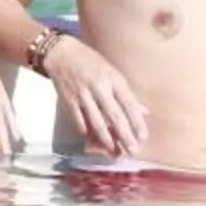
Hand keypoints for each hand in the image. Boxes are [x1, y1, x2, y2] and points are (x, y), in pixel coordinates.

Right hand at [42, 35, 149, 157]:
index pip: (128, 102)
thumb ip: (127, 93)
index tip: (143, 136)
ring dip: (107, 140)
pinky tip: (94, 142)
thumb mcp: (112, 72)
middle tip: (133, 150)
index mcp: (112, 78)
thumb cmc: (90, 62)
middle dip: (124, 135)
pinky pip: (79, 121)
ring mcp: (82, 94)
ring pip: (96, 122)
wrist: (61, 53)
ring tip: (115, 152)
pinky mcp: (68, 101)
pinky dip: (87, 133)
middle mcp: (98, 86)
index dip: (136, 120)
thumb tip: (144, 112)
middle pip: (114, 115)